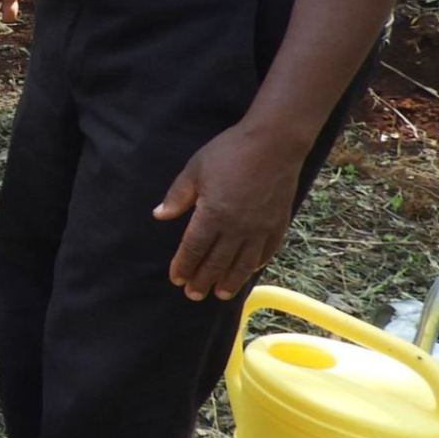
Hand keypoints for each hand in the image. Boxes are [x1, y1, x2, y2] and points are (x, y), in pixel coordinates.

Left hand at [155, 122, 306, 300]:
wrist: (275, 143)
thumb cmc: (230, 152)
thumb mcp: (195, 169)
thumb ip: (178, 196)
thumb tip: (159, 216)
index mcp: (213, 215)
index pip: (194, 248)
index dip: (184, 265)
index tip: (176, 278)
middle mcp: (237, 228)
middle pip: (217, 262)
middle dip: (203, 280)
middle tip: (193, 295)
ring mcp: (260, 228)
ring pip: (243, 263)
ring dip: (230, 281)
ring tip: (220, 294)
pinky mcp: (278, 224)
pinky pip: (267, 251)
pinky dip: (256, 264)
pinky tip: (249, 271)